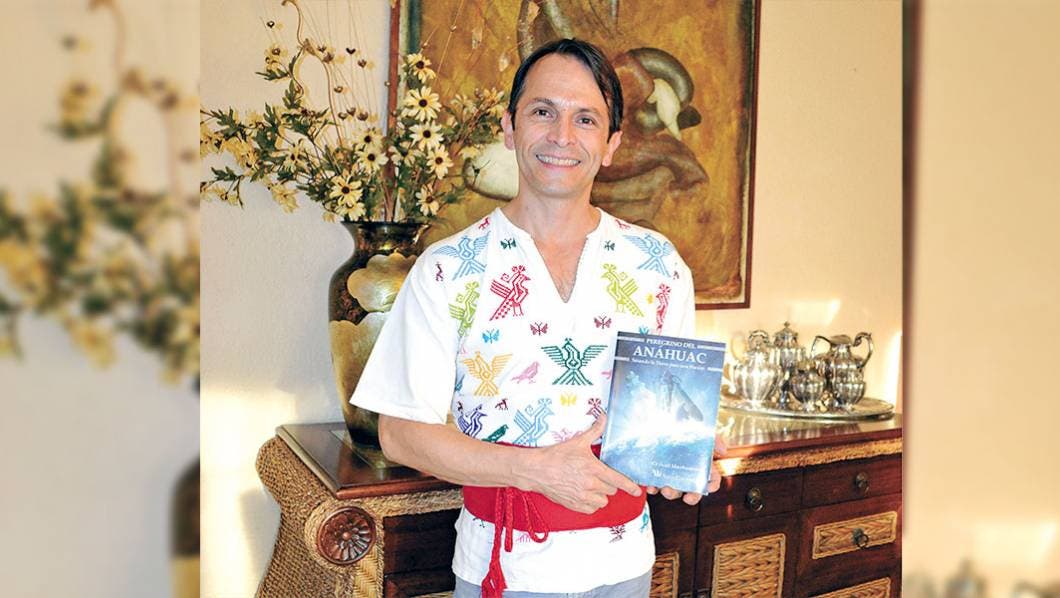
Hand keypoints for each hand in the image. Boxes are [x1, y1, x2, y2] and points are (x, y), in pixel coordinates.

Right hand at [519, 414, 641, 513]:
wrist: (536, 470)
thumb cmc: (555, 455)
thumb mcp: (577, 441)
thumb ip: (595, 430)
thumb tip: (604, 416)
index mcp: (594, 469)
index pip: (618, 481)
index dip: (630, 487)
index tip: (637, 491)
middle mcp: (590, 485)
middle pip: (611, 490)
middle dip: (608, 484)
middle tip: (598, 476)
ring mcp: (582, 497)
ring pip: (602, 501)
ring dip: (600, 495)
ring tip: (591, 486)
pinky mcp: (574, 505)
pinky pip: (591, 508)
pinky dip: (591, 503)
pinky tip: (584, 494)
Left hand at [646, 434, 728, 505]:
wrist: (663, 422)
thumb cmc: (686, 428)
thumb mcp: (702, 431)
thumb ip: (715, 440)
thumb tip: (723, 451)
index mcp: (702, 467)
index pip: (712, 481)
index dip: (712, 486)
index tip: (707, 488)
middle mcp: (688, 475)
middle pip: (693, 491)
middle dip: (692, 497)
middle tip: (687, 498)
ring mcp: (672, 476)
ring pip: (674, 491)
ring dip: (670, 493)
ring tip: (665, 488)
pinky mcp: (657, 474)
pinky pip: (656, 486)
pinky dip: (653, 488)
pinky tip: (651, 486)